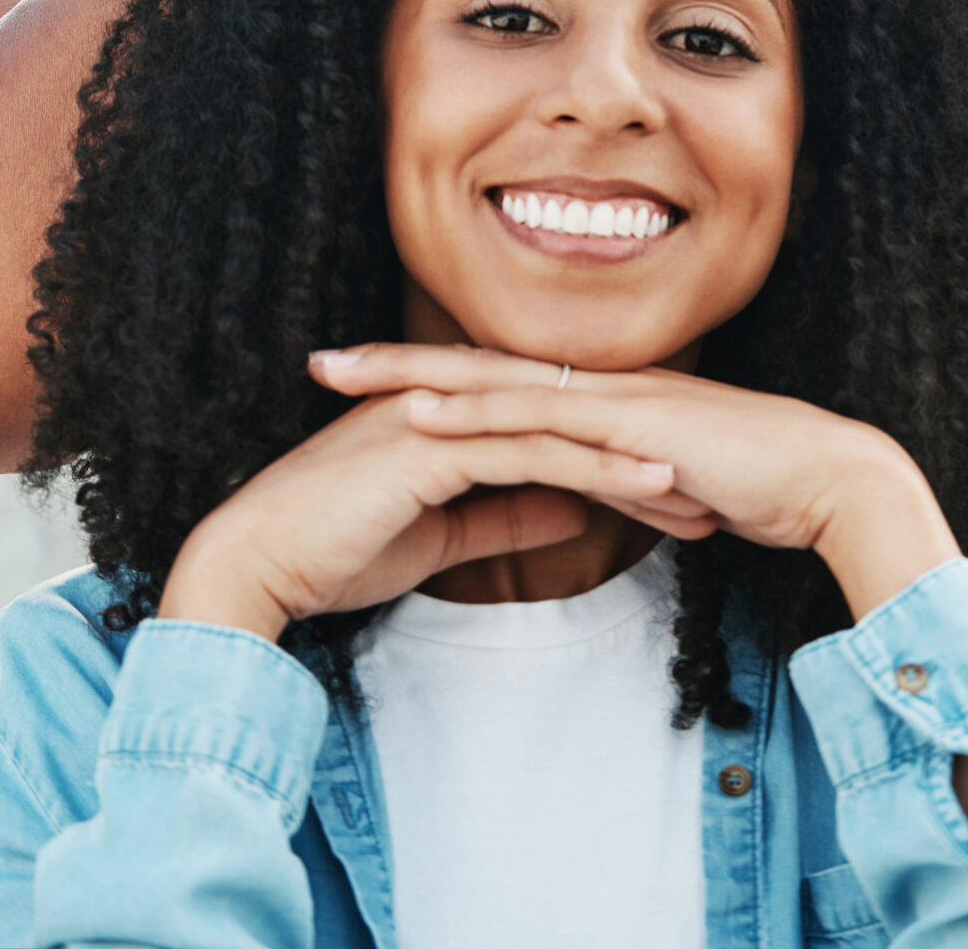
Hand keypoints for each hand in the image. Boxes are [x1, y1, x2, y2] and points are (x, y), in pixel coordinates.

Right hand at [158, 380, 707, 643]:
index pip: (552, 426)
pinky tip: (647, 487)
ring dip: (635, 458)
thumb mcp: (440, 536)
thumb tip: (572, 514)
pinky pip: (530, 453)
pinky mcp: (434, 445)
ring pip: (560, 428)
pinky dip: (594, 468)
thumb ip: (507, 515)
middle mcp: (452, 400)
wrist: (258, 566)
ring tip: (701, 487)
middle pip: (567, 418)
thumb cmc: (333, 549)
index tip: (678, 487)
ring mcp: (443, 415)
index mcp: (452, 413)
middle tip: (709, 484)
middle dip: (638, 451)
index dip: (615, 454)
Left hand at [317, 343, 959, 621]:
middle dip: (395, 362)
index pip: (499, 380)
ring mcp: (610, 395)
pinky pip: (537, 415)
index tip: (365, 383)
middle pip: (477, 364)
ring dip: (413, 376)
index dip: (431, 377)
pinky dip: (474, 411)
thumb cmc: (760, 484)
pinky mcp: (626, 421)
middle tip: (321, 361)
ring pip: (493, 378)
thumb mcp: (670, 483)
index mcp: (601, 398)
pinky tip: (423, 415)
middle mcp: (597, 383)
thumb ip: (627, 478)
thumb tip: (597, 493)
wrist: (827, 478)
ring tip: (345, 377)